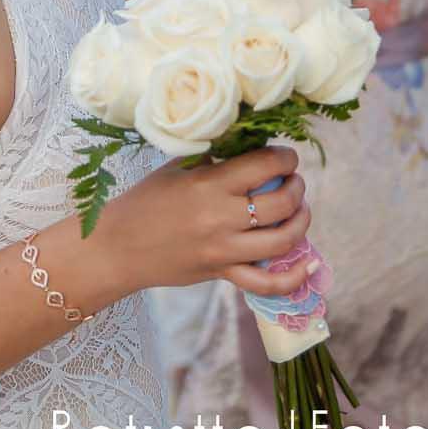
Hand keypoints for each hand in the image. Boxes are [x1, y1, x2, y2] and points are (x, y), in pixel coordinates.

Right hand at [101, 145, 314, 298]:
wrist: (118, 248)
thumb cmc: (146, 201)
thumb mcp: (177, 169)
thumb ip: (214, 159)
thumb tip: (251, 144)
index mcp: (209, 184)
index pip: (264, 165)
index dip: (285, 158)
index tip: (286, 157)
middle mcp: (220, 217)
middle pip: (281, 202)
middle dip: (297, 187)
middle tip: (293, 181)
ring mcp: (223, 250)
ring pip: (282, 241)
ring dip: (301, 222)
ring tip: (299, 210)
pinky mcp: (221, 273)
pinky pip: (264, 284)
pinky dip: (292, 279)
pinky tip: (309, 267)